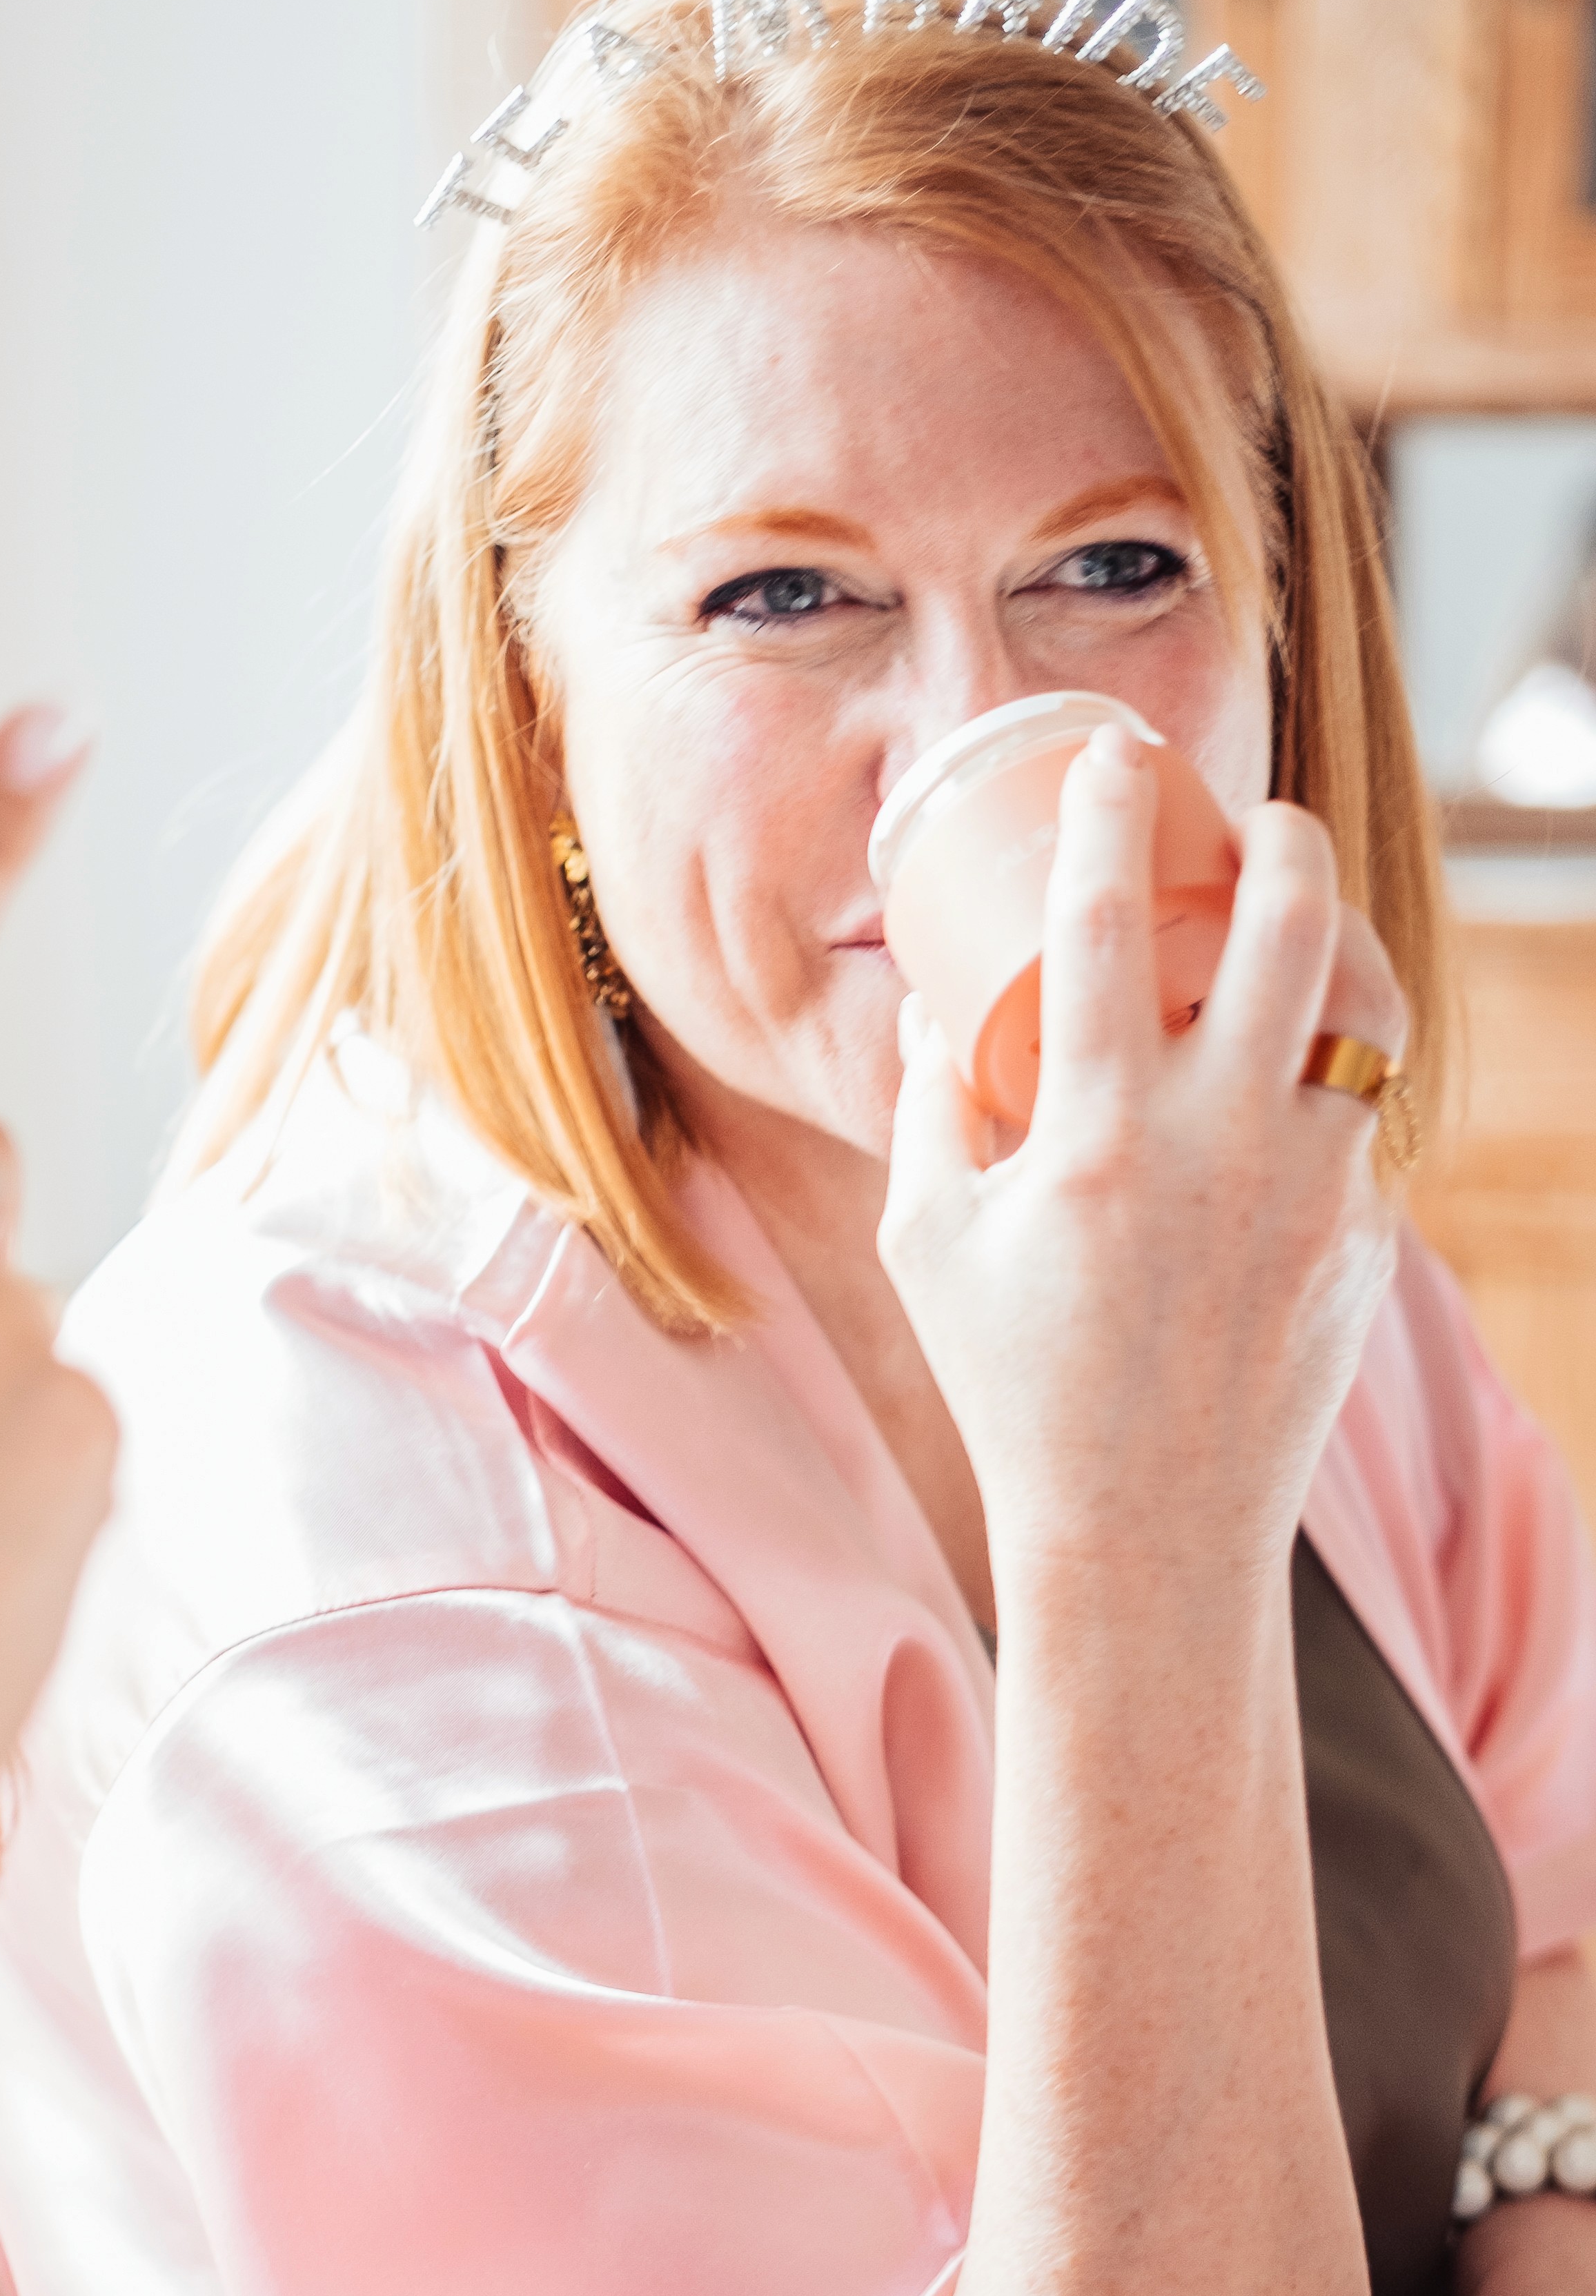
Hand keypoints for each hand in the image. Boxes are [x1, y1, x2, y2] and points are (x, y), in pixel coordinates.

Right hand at [880, 726, 1405, 1607]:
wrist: (1145, 1535)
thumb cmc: (1013, 1387)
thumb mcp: (930, 1244)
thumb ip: (929, 1108)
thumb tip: (937, 999)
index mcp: (1095, 1137)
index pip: (1109, 922)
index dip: (1108, 815)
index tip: (1108, 760)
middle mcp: (1217, 1146)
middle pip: (1292, 925)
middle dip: (1283, 840)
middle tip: (1256, 825)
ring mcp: (1308, 1190)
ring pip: (1366, 1009)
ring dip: (1338, 944)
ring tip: (1302, 926)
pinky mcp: (1361, 1238)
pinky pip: (1360, 1119)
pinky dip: (1326, 1082)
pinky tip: (1287, 1084)